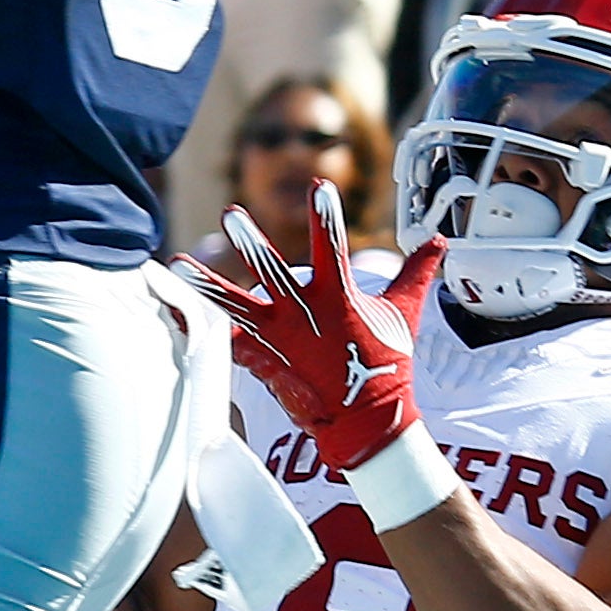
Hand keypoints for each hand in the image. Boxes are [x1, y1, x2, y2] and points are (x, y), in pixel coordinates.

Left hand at [196, 183, 443, 491]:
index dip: (327, 217)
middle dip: (251, 244)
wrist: (366, 423)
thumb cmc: (385, 364)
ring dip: (206, 284)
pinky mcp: (263, 360)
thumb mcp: (403, 316)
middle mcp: (304, 315)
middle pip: (272, 274)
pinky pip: (226, 341)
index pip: (333, 248)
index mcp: (339, 298)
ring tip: (178, 263)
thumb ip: (415, 274)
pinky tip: (172, 311)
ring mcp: (279, 339)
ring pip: (235, 306)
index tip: (319, 187)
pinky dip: (201, 329)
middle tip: (232, 214)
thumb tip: (438, 240)